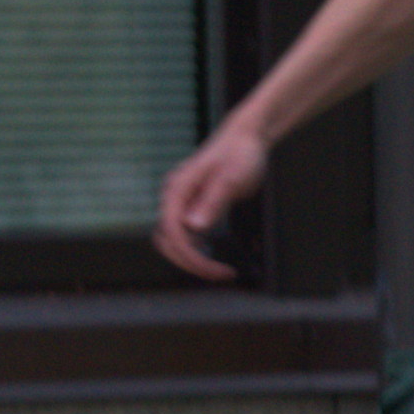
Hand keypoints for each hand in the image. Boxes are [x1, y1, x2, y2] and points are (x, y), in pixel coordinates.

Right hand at [155, 125, 271, 280]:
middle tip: (220, 274)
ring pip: (175, 240)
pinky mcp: (192, 206)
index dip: (189, 255)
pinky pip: (186, 235)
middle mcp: (174, 197)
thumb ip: (212, 201)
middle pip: (167, 241)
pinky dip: (197, 250)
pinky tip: (215, 257)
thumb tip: (193, 227)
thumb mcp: (231, 178)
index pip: (172, 232)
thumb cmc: (240, 154)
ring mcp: (181, 202)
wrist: (246, 139)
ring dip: (193, 259)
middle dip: (190, 262)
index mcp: (178, 190)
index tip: (213, 269)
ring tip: (221, 270)